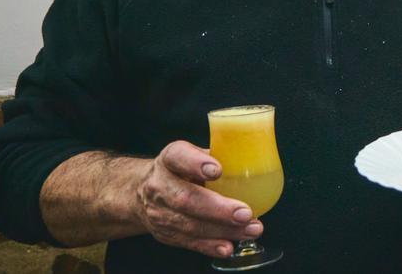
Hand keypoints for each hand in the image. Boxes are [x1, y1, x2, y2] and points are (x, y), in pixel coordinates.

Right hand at [133, 141, 261, 257]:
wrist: (144, 192)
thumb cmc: (181, 169)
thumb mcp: (193, 154)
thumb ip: (218, 154)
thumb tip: (257, 155)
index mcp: (170, 159)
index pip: (178, 157)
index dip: (197, 164)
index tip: (218, 170)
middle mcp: (160, 185)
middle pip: (186, 199)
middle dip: (218, 209)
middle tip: (245, 213)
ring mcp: (159, 212)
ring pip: (190, 224)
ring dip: (223, 230)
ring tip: (251, 229)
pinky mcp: (164, 233)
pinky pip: (188, 242)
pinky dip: (210, 246)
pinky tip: (228, 246)